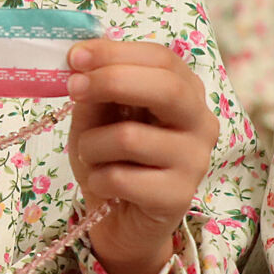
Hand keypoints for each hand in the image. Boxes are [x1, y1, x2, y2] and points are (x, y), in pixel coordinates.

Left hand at [65, 38, 216, 273]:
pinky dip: (97, 178)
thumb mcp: (96, 117)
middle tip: (73, 89)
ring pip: (130, 137)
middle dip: (110, 82)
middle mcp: (200, 123)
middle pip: (166, 88)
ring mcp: (196, 161)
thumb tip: (80, 62)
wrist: (119, 220)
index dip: (116, 52)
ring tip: (91, 157)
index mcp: (184, 93)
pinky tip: (104, 185)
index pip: (162, 58)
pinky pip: (121, 177)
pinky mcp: (178, 197)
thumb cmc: (111, 159)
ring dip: (91, 145)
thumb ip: (95, 90)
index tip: (75, 56)